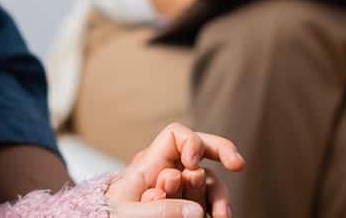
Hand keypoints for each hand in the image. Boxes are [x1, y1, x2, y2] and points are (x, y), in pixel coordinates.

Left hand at [106, 123, 244, 217]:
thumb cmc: (107, 216)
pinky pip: (207, 204)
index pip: (176, 135)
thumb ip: (159, 209)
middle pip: (200, 151)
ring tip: (222, 214)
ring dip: (220, 194)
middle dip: (222, 151)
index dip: (191, 142)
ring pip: (209, 181)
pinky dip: (216, 210)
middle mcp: (168, 172)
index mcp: (150, 163)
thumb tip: (198, 211)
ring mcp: (180, 192)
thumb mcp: (128, 212)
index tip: (193, 162)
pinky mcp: (186, 209)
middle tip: (238, 163)